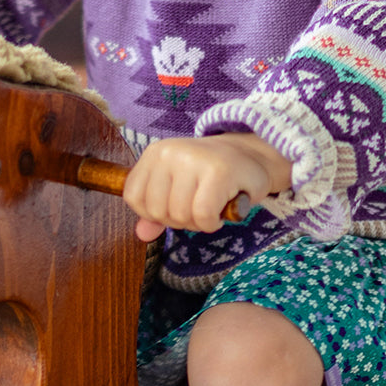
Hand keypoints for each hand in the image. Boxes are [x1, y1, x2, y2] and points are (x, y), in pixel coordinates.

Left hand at [123, 131, 291, 242]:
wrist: (251, 157)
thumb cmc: (211, 174)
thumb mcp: (178, 187)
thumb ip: (156, 211)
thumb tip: (142, 234)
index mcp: (156, 153)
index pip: (133, 197)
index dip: (154, 212)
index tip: (177, 203)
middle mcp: (170, 152)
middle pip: (157, 211)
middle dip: (180, 219)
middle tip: (199, 204)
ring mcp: (193, 160)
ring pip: (180, 215)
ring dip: (199, 222)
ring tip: (212, 204)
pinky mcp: (218, 172)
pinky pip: (203, 216)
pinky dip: (212, 223)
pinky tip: (222, 209)